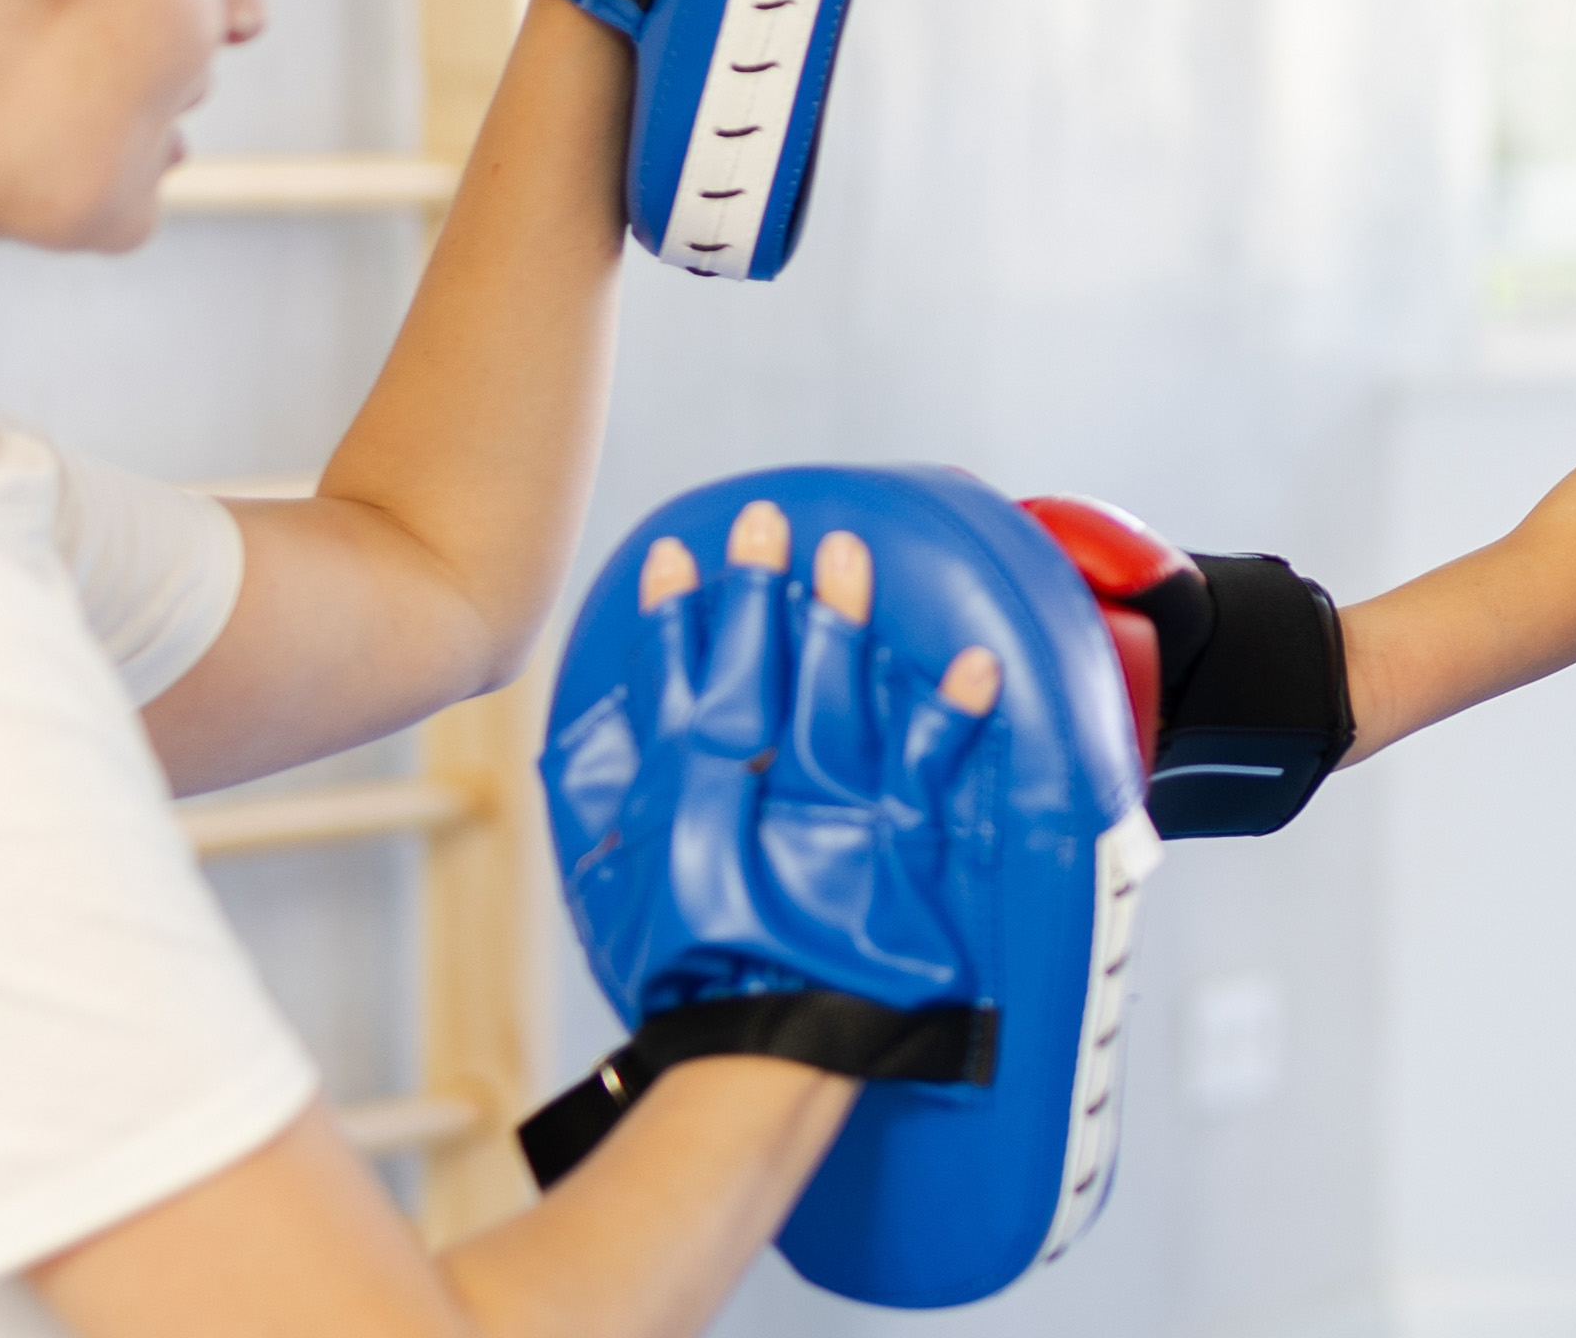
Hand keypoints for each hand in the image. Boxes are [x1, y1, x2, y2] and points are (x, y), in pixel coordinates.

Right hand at [553, 501, 1004, 1018]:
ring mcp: (830, 813)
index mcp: (687, 793)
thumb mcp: (620, 885)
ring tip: (845, 554)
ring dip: (839, 622)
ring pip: (836, 695)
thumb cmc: (687, 975)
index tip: (677, 556)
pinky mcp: (897, 847)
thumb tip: (599, 730)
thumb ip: (608, 799)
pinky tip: (977, 662)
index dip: (675, 619)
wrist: (761, 1050)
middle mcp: (755, 789)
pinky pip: (934, 767)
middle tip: (763, 524)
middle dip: (758, 592)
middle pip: (757, 671)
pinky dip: (956, 714)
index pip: (678, 683)